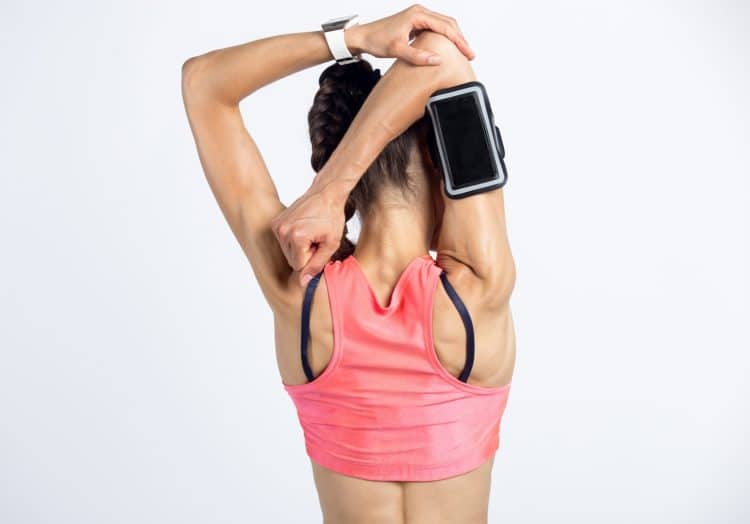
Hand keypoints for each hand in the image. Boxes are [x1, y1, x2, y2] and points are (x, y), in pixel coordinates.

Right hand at [270, 184, 345, 286]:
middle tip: (317, 238)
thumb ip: (317, 264)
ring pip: (288, 253)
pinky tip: (304, 229)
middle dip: (306, 254)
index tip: (321, 244)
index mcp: (296, 237)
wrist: (326, 193)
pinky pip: (284, 243)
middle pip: (292, 260)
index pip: (299, 266)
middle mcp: (282, 231)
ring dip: (300, 248)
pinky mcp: (276, 223)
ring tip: (311, 233)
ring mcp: (277, 226)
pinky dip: (294, 240)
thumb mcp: (331, 243)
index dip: (313, 258)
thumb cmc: (332, 216)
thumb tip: (303, 282)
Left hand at [347, 5, 474, 65]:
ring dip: (454, 38)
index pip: (446, 27)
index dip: (459, 41)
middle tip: (470, 55)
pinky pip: (436, 28)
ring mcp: (418, 16)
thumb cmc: (376, 40)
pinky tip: (448, 48)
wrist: (363, 37)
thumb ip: (418, 56)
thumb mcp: (397, 50)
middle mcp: (420, 12)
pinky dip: (445, 37)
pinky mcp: (416, 23)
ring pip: (443, 25)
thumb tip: (437, 60)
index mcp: (418, 14)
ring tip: (462, 52)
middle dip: (460, 39)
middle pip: (448, 23)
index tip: (468, 53)